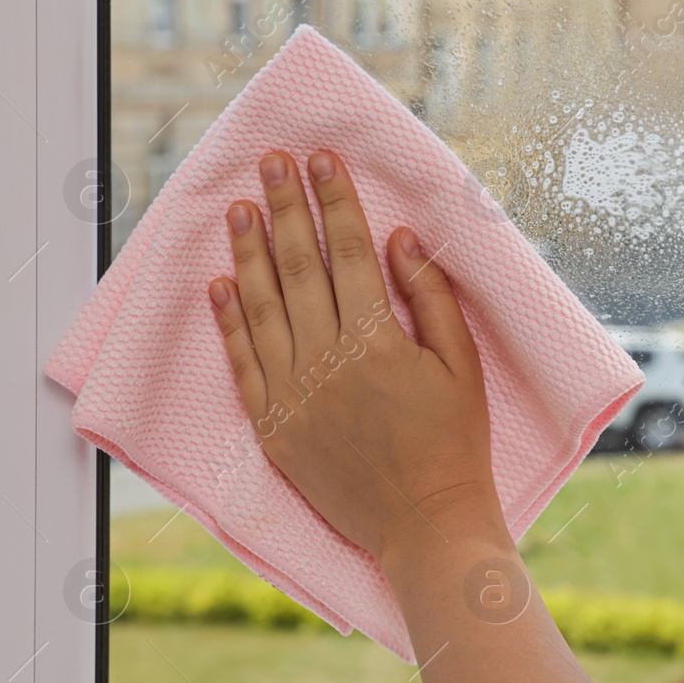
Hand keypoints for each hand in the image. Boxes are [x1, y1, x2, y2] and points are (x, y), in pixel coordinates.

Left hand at [208, 149, 505, 562]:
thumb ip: (430, 299)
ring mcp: (291, 394)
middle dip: (285, 206)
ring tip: (239, 206)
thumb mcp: (463, 366)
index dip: (334, 199)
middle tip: (271, 160)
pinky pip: (241, 361)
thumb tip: (399, 239)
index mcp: (376, 341)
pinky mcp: (272, 425)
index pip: (348, 251)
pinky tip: (220, 282)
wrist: (425, 525)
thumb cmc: (455, 445)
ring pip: (261, 306)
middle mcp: (325, 361)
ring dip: (248, 250)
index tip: (322, 157)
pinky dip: (228, 319)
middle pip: (297, 266)